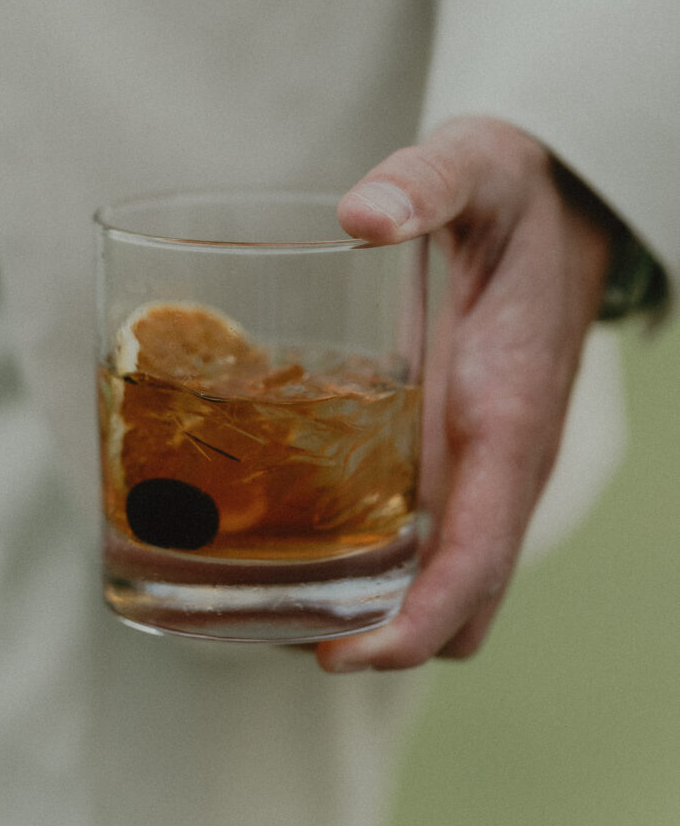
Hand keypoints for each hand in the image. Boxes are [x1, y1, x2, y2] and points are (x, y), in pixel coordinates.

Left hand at [316, 117, 611, 671]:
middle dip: (382, 637)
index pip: (480, 557)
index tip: (339, 655)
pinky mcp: (457, 452)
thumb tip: (359, 217)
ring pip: (441, 578)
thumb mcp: (475, 170)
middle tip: (276, 624)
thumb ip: (425, 186)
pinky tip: (300, 530)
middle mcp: (501, 464)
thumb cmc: (517, 195)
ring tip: (270, 595)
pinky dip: (374, 558)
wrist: (555, 206)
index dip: (416, 625)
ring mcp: (480, 466)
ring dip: (372, 607)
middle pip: (459, 601)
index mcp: (509, 418)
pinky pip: (425, 533)